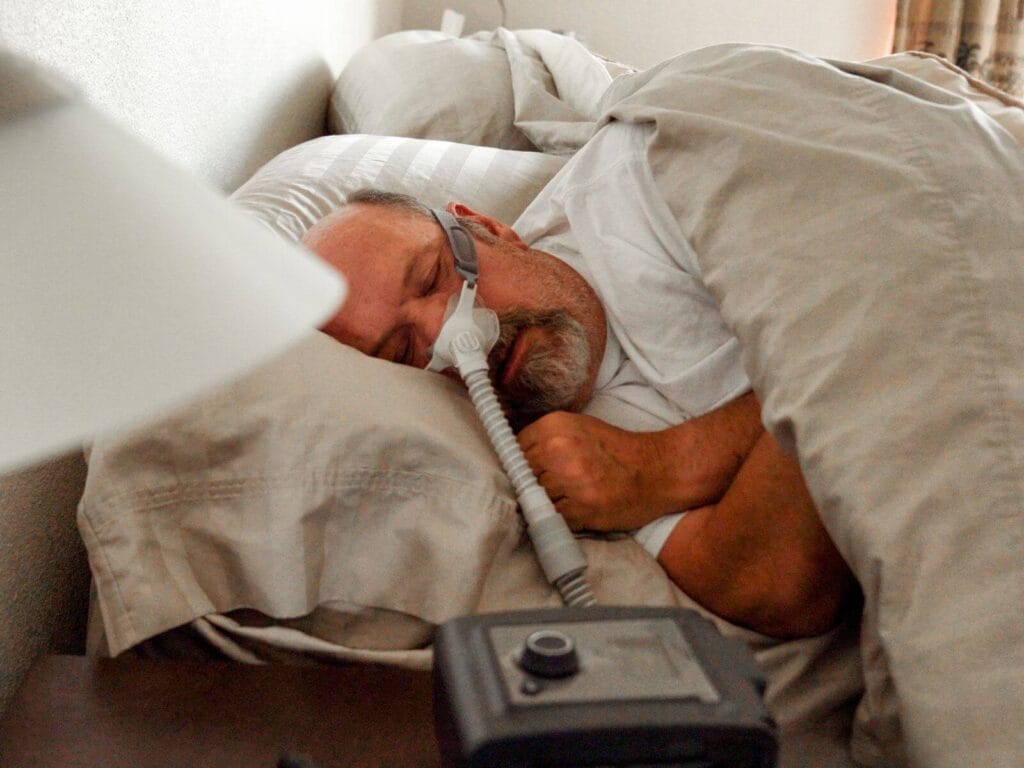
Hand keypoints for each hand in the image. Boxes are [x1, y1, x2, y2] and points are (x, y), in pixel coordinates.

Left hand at [517, 412, 678, 531]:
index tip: (531, 472)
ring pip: (536, 499)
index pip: (515, 450)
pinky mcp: (581, 508)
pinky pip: (554, 518)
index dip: (522, 464)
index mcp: (555, 426)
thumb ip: (547, 440)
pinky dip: (563, 518)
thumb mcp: (579, 429)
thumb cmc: (617, 451)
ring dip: (549, 503)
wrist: (657, 470)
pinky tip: (579, 509)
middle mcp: (558, 450)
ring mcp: (569, 481)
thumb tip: (516, 459)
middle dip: (535, 484)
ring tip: (571, 497)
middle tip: (555, 486)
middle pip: (523, 476)